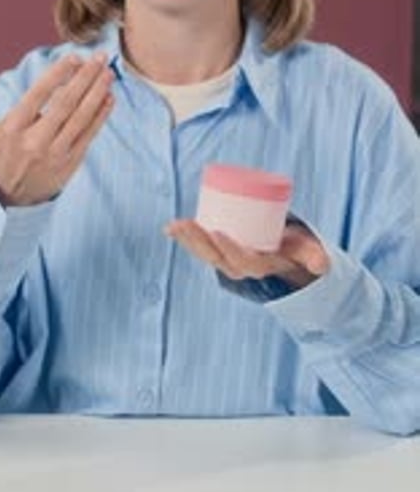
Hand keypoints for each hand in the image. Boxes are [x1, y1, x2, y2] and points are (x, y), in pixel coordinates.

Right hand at [0, 54, 113, 205]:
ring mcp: (56, 153)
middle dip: (85, 78)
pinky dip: (101, 115)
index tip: (74, 57)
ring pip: (82, 118)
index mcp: (14, 129)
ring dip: (98, 93)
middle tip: (100, 57)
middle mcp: (36, 140)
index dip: (58, 74)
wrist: (10, 201)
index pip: (39, 95)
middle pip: (66, 104)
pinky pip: (90, 134)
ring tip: (108, 73)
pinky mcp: (71, 162)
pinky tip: (109, 97)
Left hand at [164, 219, 329, 288]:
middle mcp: (239, 267)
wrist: (288, 255)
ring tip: (173, 226)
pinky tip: (170, 229)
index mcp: (259, 267)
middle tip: (186, 224)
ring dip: (187, 240)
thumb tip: (323, 266)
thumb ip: (315, 257)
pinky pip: (200, 247)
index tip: (219, 233)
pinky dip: (185, 239)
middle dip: (199, 242)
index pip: (241, 262)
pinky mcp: (220, 251)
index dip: (229, 249)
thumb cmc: (296, 249)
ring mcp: (227, 260)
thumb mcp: (307, 251)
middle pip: (216, 258)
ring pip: (204, 254)